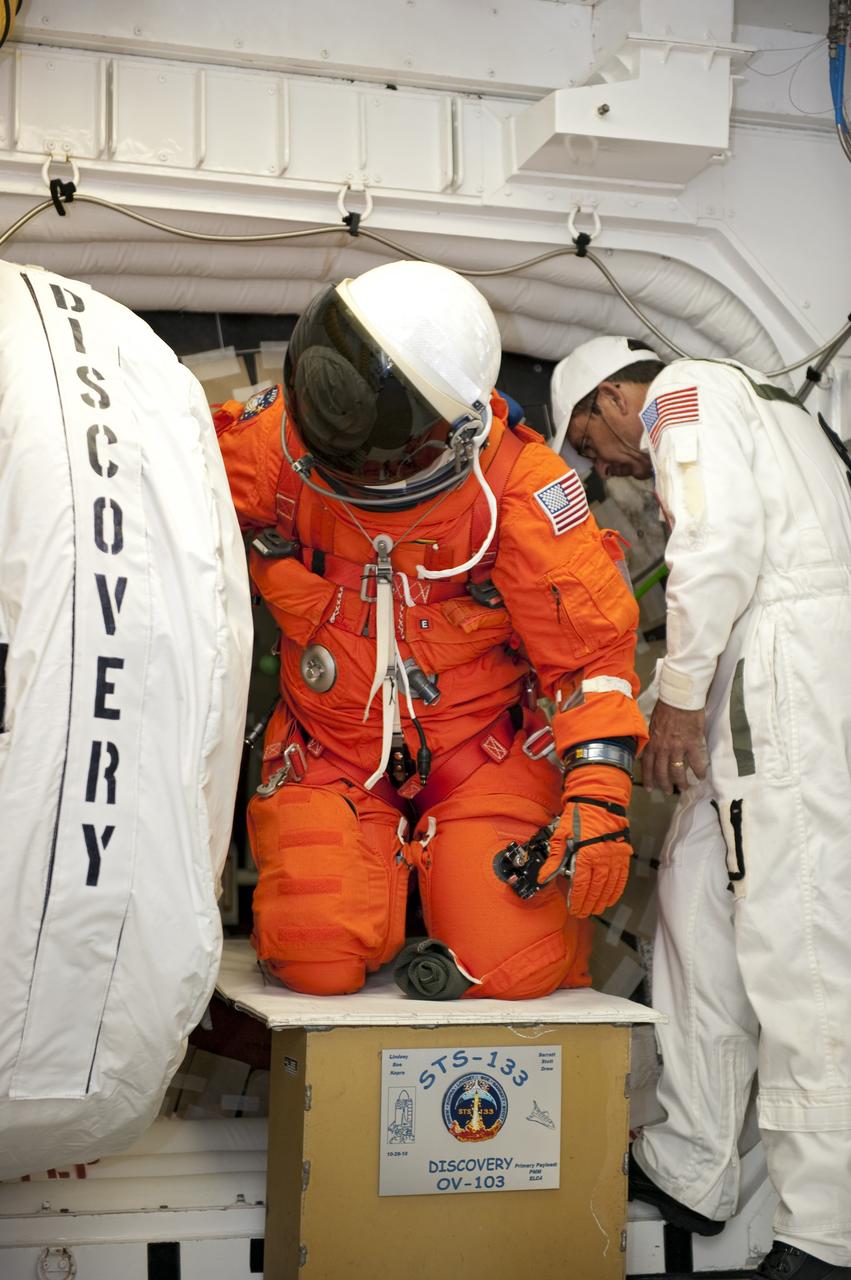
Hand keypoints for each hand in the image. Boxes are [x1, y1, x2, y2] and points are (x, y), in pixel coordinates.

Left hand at [544, 764, 632, 917]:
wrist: (598, 801)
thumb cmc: (578, 817)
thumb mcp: (561, 836)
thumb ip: (554, 859)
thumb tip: (543, 877)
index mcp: (584, 855)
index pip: (580, 884)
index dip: (577, 899)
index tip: (573, 909)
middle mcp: (601, 858)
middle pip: (595, 888)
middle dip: (589, 903)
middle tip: (583, 913)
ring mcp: (614, 857)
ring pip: (609, 885)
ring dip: (602, 900)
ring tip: (596, 910)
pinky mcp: (623, 854)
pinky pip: (621, 877)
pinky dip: (616, 890)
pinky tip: (611, 898)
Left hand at [641, 700, 707, 793]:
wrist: (679, 698)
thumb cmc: (666, 707)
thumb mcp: (652, 724)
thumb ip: (652, 738)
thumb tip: (651, 748)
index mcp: (652, 743)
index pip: (648, 765)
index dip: (649, 778)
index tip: (650, 788)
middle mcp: (662, 748)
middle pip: (662, 772)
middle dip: (665, 784)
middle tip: (669, 791)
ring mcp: (677, 747)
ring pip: (677, 771)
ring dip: (681, 782)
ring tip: (685, 787)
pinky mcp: (692, 744)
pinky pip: (696, 762)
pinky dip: (699, 771)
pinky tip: (701, 776)